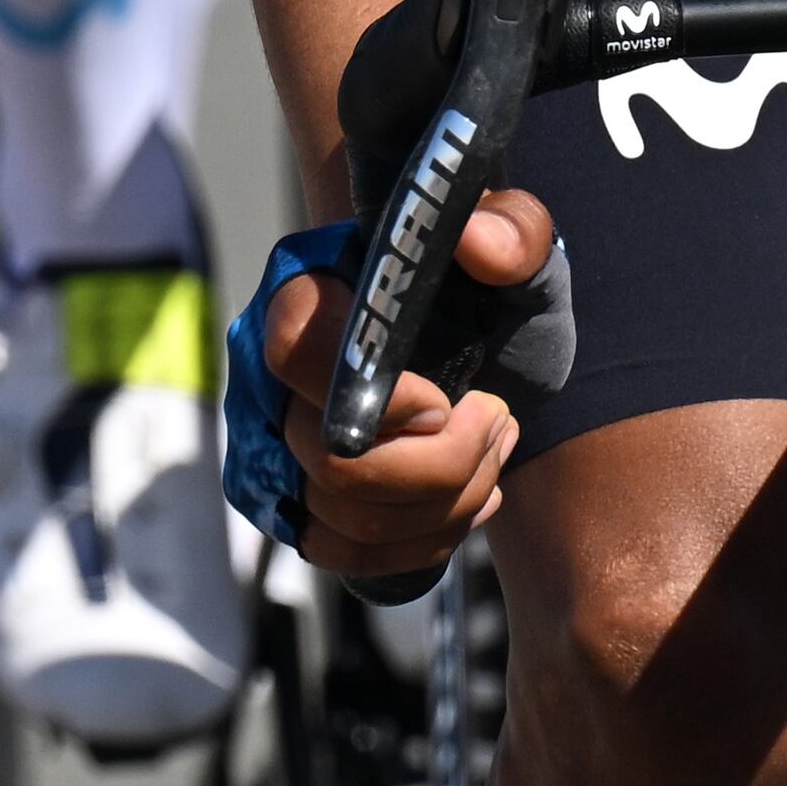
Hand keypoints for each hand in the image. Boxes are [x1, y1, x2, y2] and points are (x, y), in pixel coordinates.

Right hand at [248, 185, 558, 584]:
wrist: (475, 337)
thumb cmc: (484, 285)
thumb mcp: (519, 246)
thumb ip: (513, 230)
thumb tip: (480, 242)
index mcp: (306, 290)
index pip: (297, 350)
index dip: (380, 398)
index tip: (447, 402)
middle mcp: (268, 372)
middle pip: (331, 463)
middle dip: (440, 467)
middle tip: (499, 424)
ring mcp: (273, 444)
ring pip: (342, 520)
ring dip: (444, 507)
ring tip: (495, 456)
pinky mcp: (296, 502)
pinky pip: (342, 555)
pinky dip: (419, 544)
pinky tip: (467, 501)